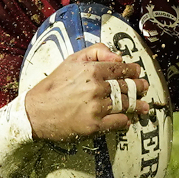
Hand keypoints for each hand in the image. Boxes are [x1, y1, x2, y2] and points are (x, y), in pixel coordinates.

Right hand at [24, 43, 149, 141]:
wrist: (34, 113)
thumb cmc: (53, 86)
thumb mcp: (71, 60)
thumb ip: (96, 52)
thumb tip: (119, 57)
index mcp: (92, 71)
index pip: (121, 70)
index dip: (133, 71)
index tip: (138, 73)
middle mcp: (96, 88)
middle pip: (126, 87)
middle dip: (139, 87)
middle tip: (144, 88)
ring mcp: (96, 108)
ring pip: (126, 105)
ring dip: (137, 106)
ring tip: (144, 107)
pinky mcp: (94, 126)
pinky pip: (118, 123)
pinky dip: (126, 121)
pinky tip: (128, 120)